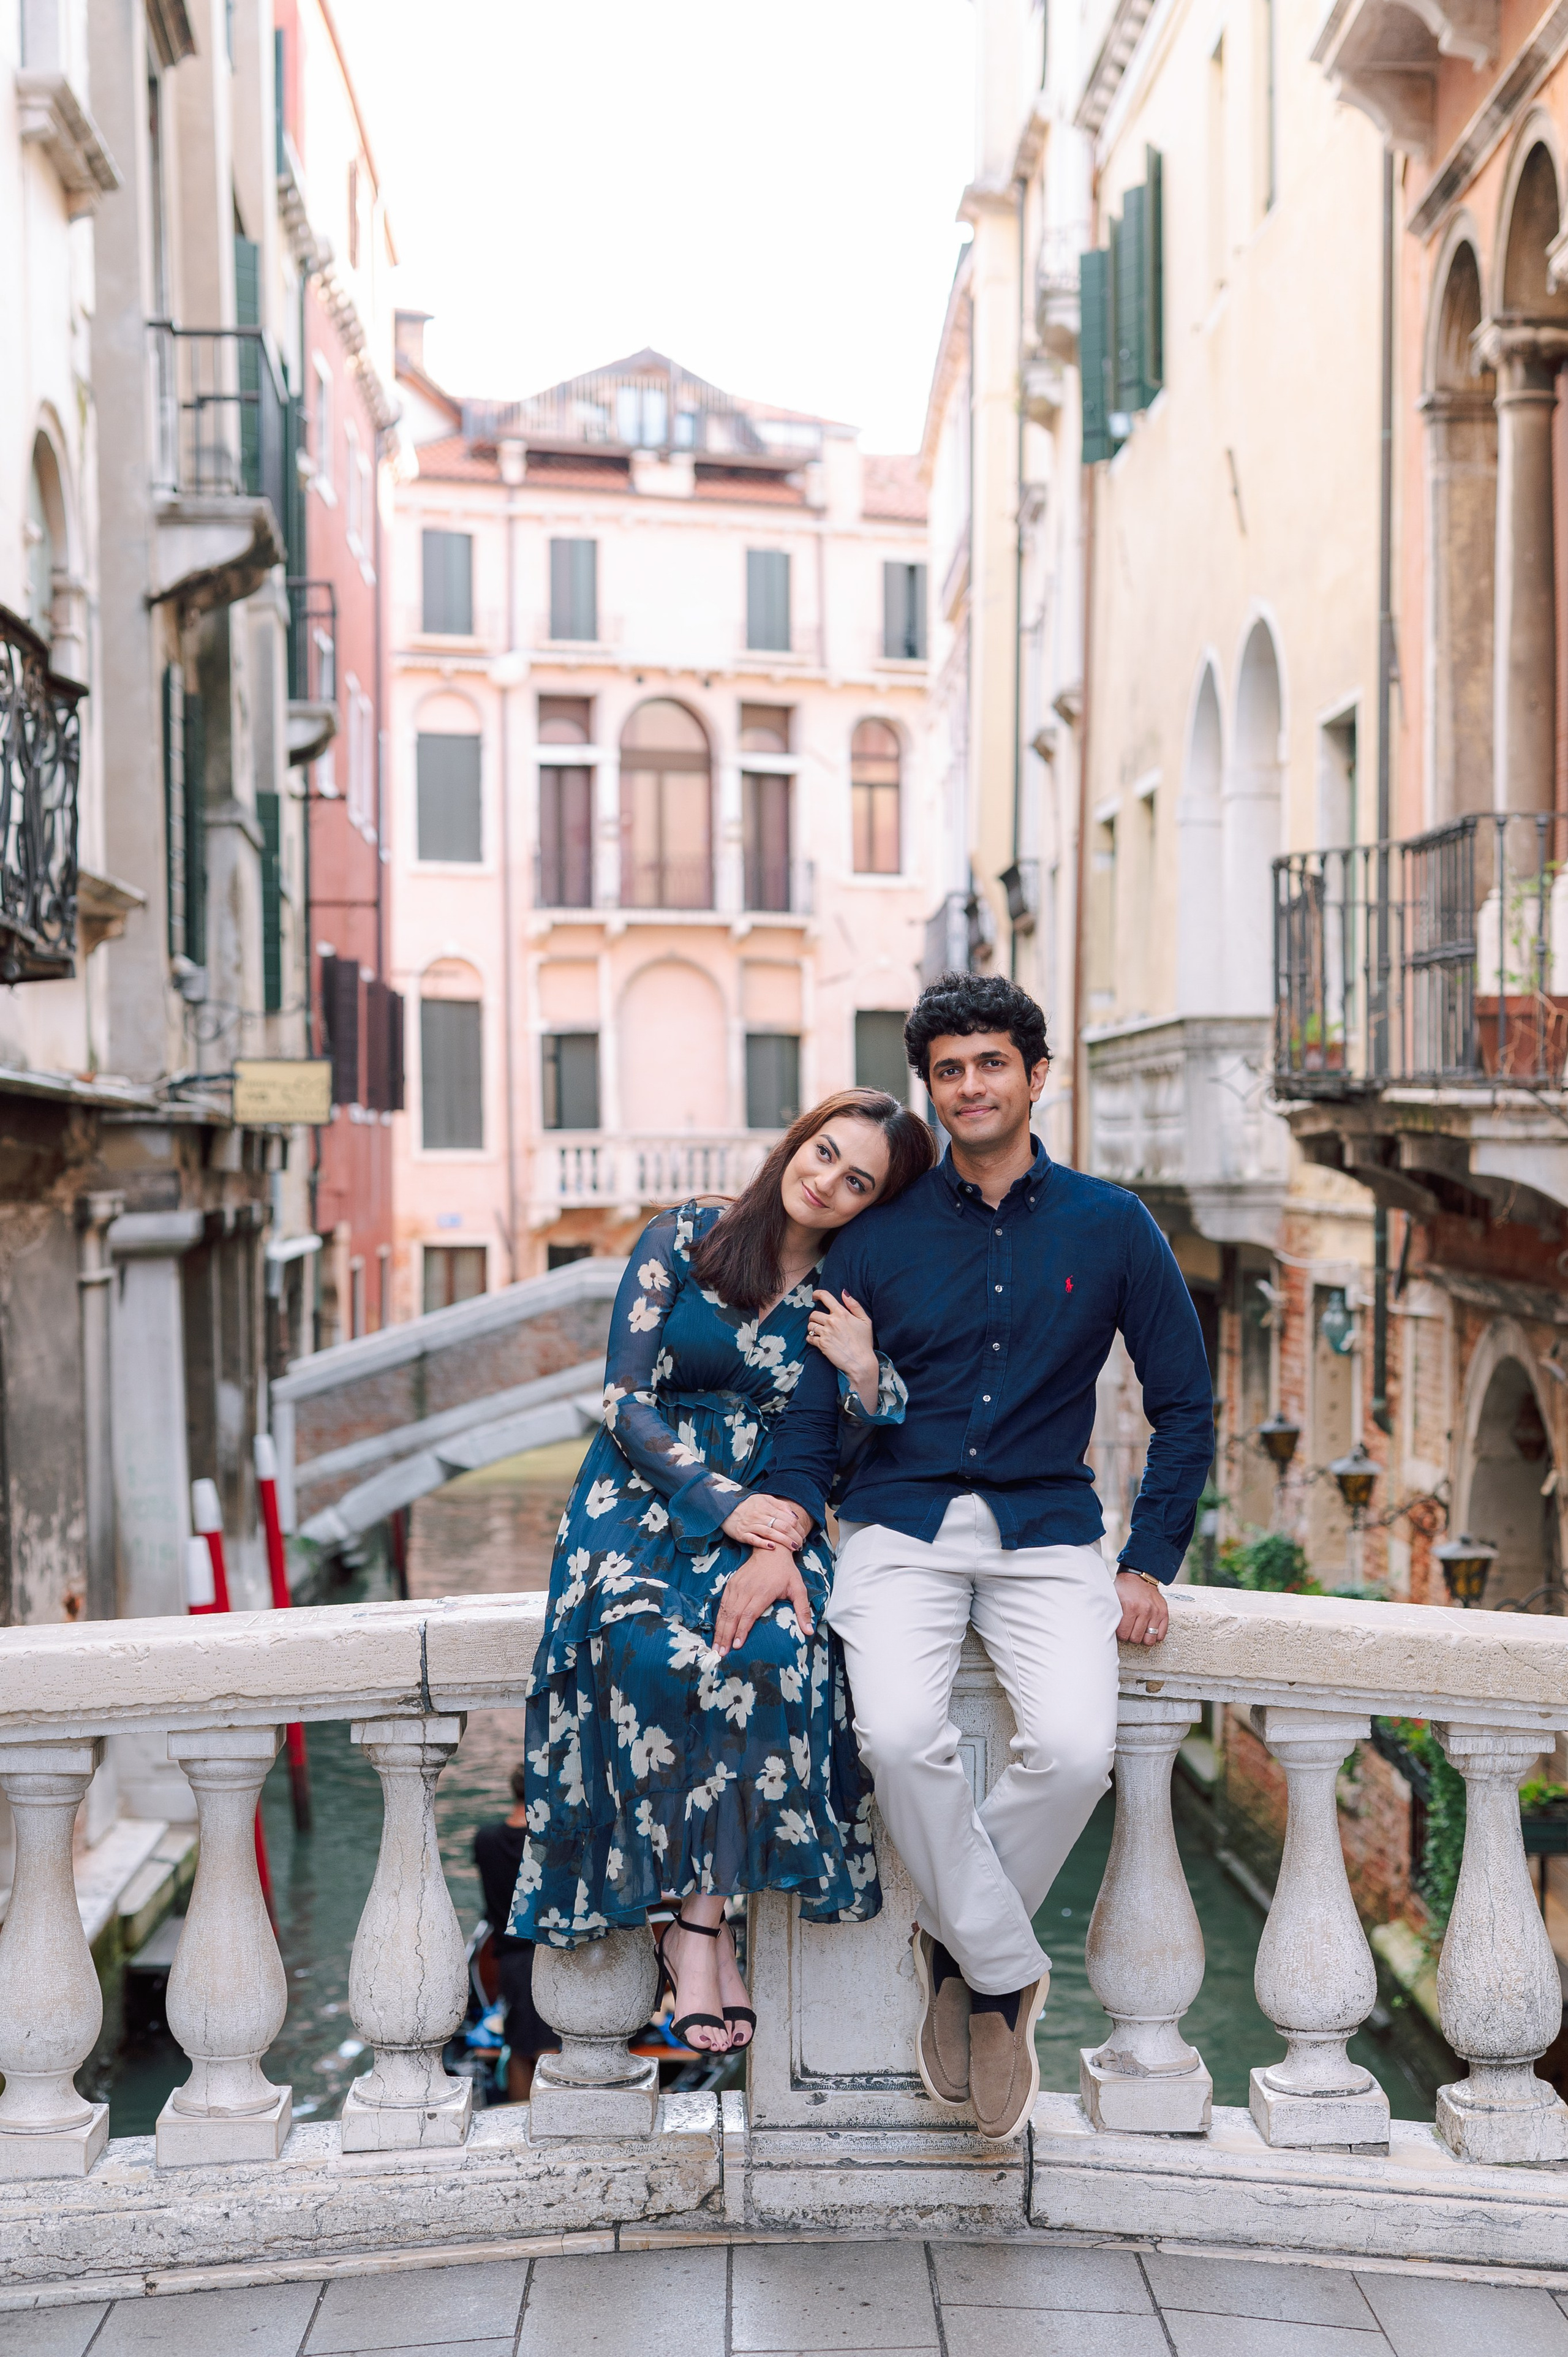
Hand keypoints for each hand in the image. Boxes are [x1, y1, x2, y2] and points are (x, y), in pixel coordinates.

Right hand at [713, 1546, 814, 1653]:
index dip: (742, 1631)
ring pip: (725, 1611)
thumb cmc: (786, 1571)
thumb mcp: (798, 1589)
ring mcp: (737, 1586)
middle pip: (733, 1616)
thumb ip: (803, 1611)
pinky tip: (717, 1631)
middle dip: (725, 1636)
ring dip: (719, 1630)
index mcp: (762, 1592)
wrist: (772, 1549)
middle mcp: (747, 1589)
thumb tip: (809, 1632)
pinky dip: (718, 1619)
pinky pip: (722, 1604)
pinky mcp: (731, 1584)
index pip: (749, 1614)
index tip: (737, 1646)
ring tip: (716, 1647)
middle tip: (720, 1653)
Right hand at [721, 1493, 809, 1550]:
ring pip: (770, 1533)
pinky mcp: (742, 1534)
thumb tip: (794, 1516)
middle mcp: (759, 1515)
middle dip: (794, 1536)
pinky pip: (754, 1540)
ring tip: (794, 1548)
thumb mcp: (764, 1499)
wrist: (726, 1508)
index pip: (787, 1518)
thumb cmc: (749, 1505)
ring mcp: (750, 1525)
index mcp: (766, 1506)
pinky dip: (764, 1544)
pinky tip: (773, 1548)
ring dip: (784, 1541)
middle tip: (801, 1544)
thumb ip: (780, 1506)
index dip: (798, 1527)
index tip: (803, 1534)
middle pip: (782, 1526)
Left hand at [806, 1289, 878, 1406]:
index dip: (817, 1294)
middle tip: (820, 1322)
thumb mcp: (865, 1320)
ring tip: (819, 1332)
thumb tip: (844, 1292)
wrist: (861, 1362)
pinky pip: (809, 1338)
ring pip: (810, 1325)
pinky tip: (817, 1341)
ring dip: (813, 1328)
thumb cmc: (865, 1342)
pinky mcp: (821, 1344)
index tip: (815, 1296)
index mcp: (842, 1313)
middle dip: (815, 1317)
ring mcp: (826, 1333)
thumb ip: (854, 1305)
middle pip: (814, 1313)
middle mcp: (832, 1321)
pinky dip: (811, 1338)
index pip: (825, 1296)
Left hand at [1115, 1571, 1168, 1646]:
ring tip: (1139, 1631)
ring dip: (1143, 1637)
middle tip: (1129, 1630)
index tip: (1121, 1631)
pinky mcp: (1164, 1613)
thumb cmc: (1126, 1588)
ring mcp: (1155, 1612)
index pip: (1124, 1633)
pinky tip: (1148, 1630)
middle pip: (1136, 1638)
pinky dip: (1155, 1635)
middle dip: (1131, 1636)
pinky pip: (1161, 1634)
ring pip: (1149, 1639)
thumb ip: (1113, 1613)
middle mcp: (1144, 1610)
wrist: (1139, 1576)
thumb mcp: (1115, 1598)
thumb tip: (1109, 1628)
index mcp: (1130, 1606)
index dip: (1121, 1634)